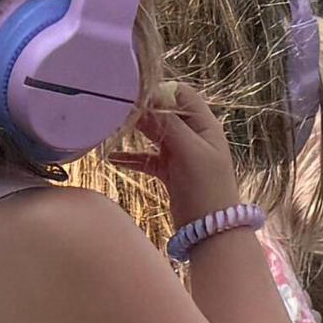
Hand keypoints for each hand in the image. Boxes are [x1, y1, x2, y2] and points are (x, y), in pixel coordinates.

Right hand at [114, 81, 243, 224]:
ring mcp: (180, 154)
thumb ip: (168, 125)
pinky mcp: (169, 173)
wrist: (211, 230)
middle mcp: (193, 136)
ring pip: (153, 135)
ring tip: (111, 126)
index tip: (134, 93)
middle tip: (115, 107)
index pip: (181, 95)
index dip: (160, 91)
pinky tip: (112, 158)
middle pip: (165, 113)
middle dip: (143, 109)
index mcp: (204, 125)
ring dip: (135, 131)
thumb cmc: (207, 187)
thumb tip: (145, 101)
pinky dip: (131, 158)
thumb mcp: (189, 151)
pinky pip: (146, 159)